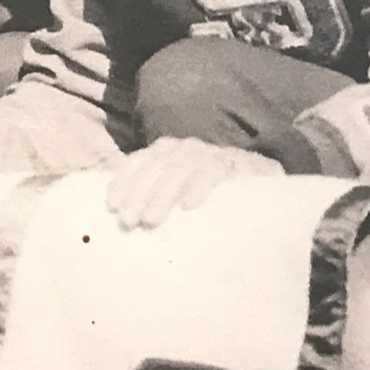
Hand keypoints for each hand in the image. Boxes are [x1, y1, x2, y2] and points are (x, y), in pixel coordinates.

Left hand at [105, 137, 282, 229]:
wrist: (257, 179)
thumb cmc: (205, 189)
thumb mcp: (175, 187)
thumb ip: (150, 191)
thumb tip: (118, 211)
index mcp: (165, 150)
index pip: (137, 162)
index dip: (122, 182)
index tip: (112, 206)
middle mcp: (183, 147)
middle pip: (155, 168)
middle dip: (138, 195)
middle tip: (128, 222)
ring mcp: (208, 153)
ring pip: (179, 170)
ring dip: (162, 195)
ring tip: (151, 220)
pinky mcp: (232, 163)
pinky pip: (212, 172)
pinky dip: (199, 187)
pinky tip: (189, 206)